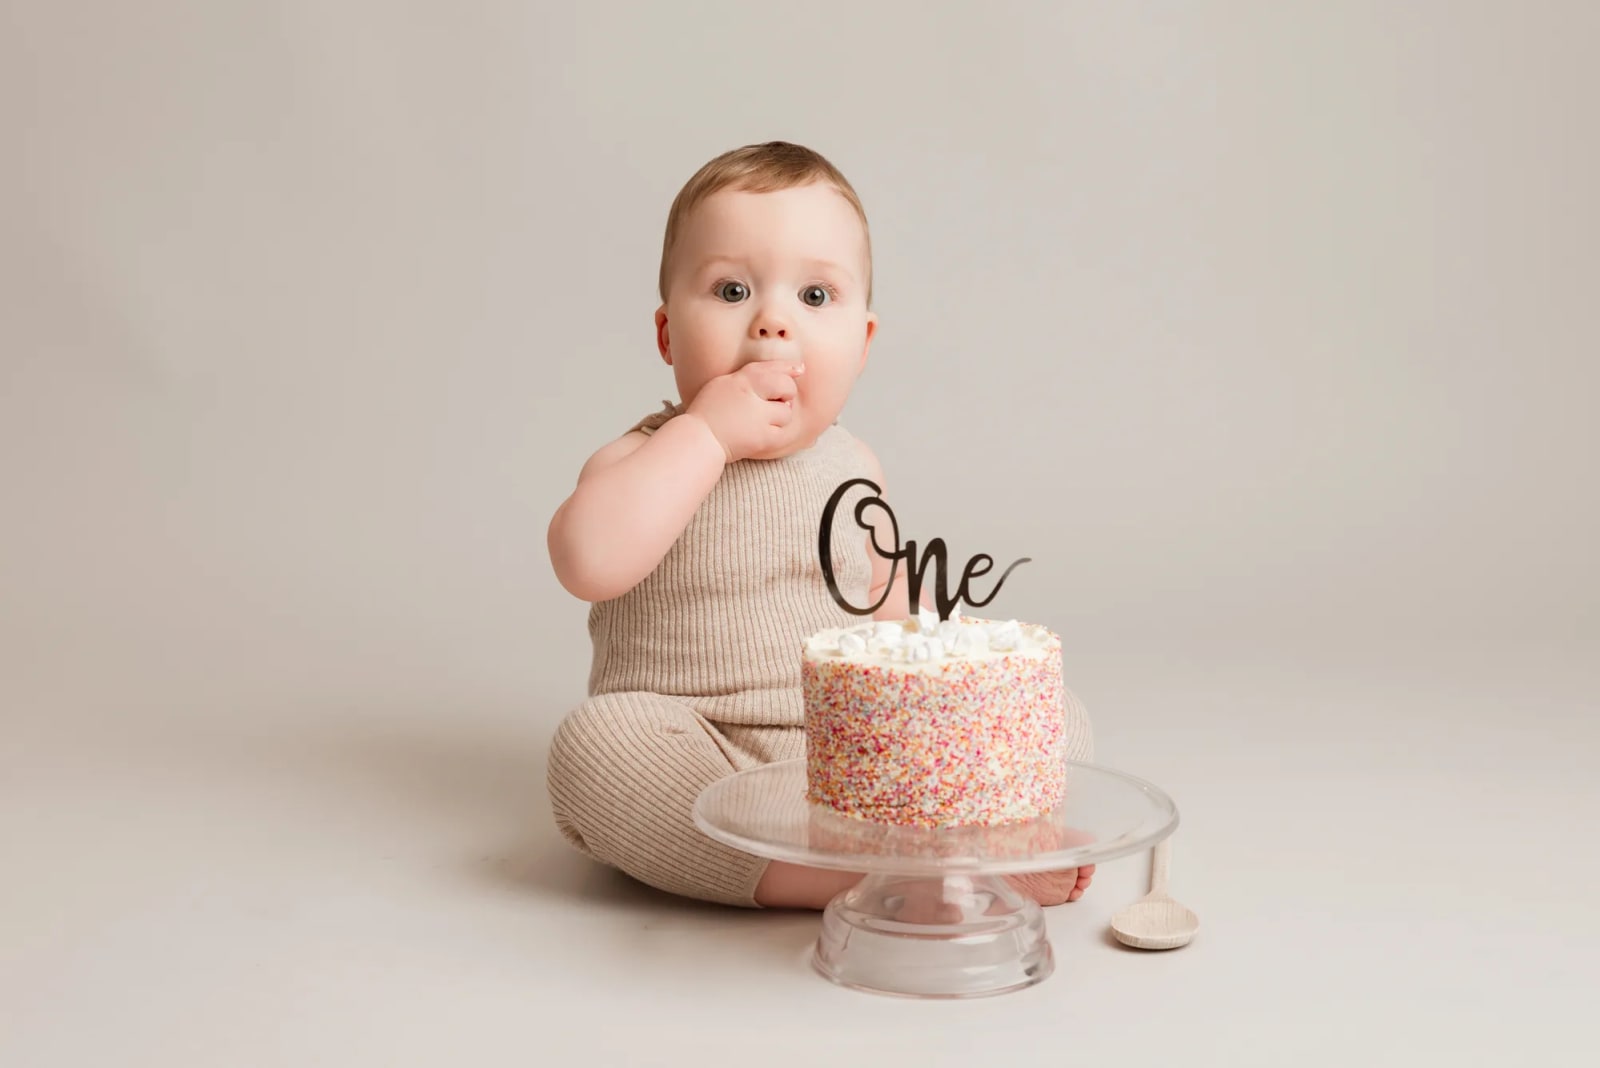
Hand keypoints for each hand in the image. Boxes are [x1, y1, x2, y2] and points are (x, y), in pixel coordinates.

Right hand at [686, 361, 804, 461]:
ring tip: (764, 418)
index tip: (799, 369)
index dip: (788, 367)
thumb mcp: (723, 383)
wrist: (700, 440)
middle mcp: (750, 396)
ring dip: (780, 414)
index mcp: (740, 380)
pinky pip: (783, 431)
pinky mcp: (763, 438)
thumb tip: (783, 369)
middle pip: (786, 386)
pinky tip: (763, 431)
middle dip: (787, 391)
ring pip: (786, 411)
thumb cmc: (709, 412)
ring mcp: (758, 418)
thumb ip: (749, 375)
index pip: (772, 368)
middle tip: (777, 399)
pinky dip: (777, 430)